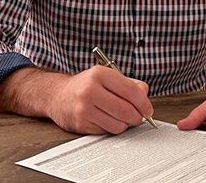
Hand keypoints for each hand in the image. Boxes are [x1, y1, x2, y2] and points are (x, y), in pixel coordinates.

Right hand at [0, 66, 152, 134]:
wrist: (57, 95)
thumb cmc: (86, 85)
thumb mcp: (107, 76)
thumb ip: (129, 84)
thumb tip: (145, 97)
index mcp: (99, 74)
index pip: (130, 90)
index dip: (144, 103)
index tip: (148, 109)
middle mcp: (90, 90)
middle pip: (126, 110)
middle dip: (137, 116)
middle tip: (138, 117)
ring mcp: (83, 108)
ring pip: (117, 124)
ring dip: (124, 124)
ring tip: (120, 117)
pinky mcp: (80, 123)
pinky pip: (106, 131)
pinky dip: (111, 128)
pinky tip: (106, 119)